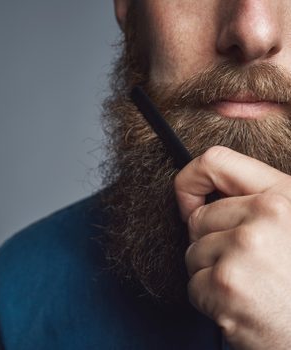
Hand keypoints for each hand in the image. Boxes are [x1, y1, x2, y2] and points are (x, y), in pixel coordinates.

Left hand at [174, 146, 290, 349]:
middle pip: (197, 219)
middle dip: (208, 244)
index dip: (191, 181)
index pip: (215, 161)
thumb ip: (252, 201)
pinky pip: (193, 284)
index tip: (188, 202)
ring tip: (247, 285)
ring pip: (192, 252)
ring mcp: (245, 248)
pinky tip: (240, 305)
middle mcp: (267, 215)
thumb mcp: (287, 225)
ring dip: (210, 273)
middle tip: (242, 265)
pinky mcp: (227, 282)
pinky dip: (209, 299)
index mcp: (282, 196)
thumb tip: (201, 195)